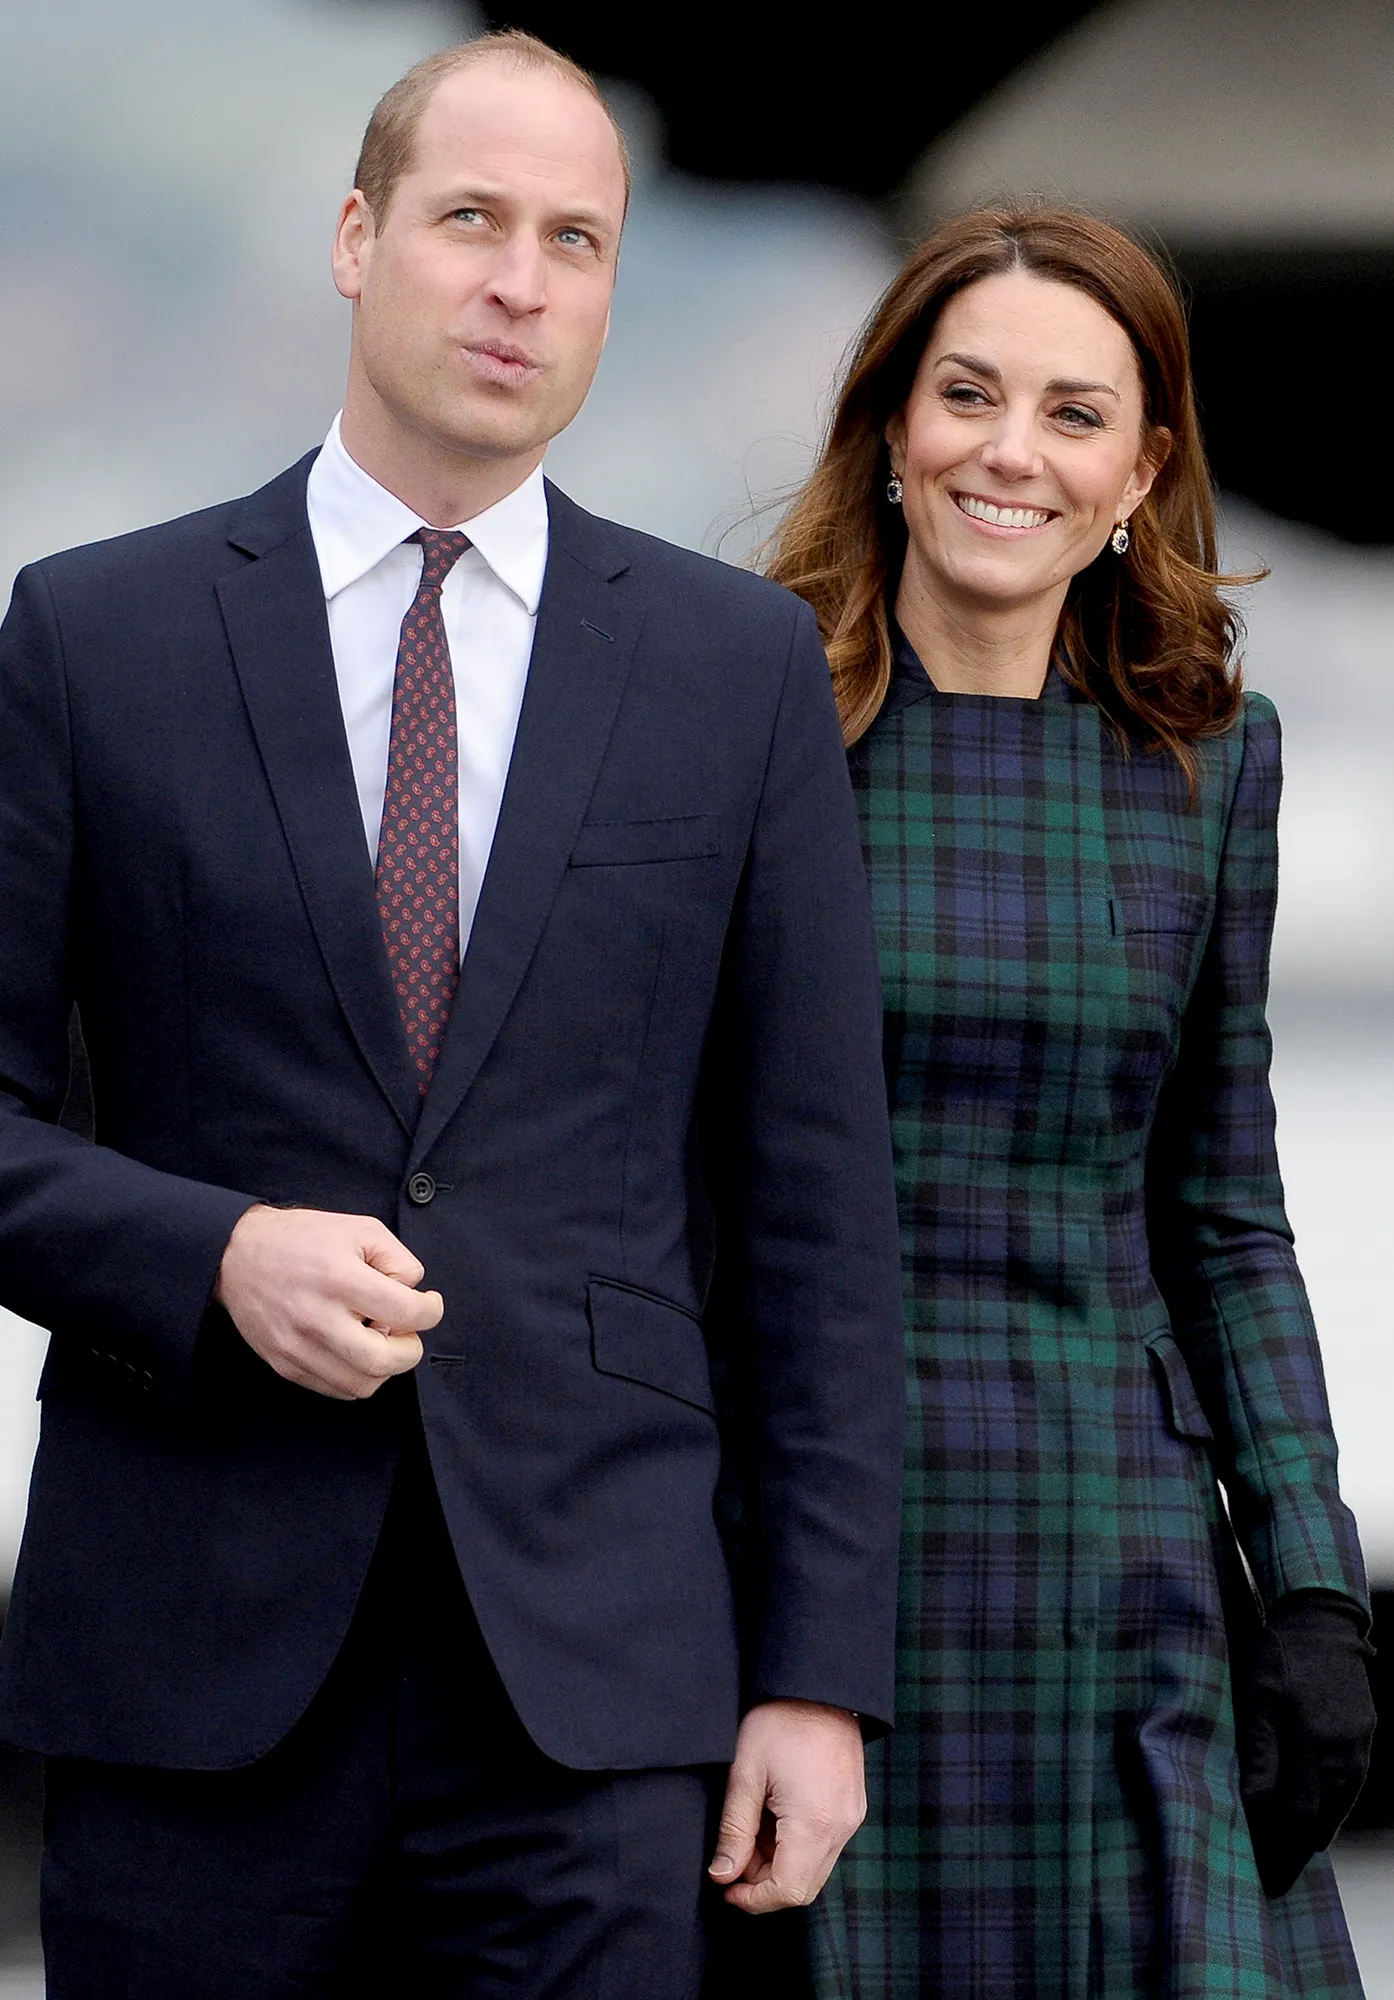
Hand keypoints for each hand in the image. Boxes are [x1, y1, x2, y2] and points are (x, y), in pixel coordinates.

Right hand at [215, 1204, 442, 1400]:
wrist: (236, 1255)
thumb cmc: (301, 1239)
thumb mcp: (360, 1228)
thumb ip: (398, 1259)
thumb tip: (413, 1294)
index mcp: (339, 1278)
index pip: (406, 1312)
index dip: (431, 1311)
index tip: (428, 1304)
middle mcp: (317, 1318)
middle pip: (385, 1361)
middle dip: (410, 1350)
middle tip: (406, 1330)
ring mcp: (298, 1347)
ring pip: (362, 1385)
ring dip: (383, 1367)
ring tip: (376, 1338)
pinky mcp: (285, 1365)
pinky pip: (336, 1390)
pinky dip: (356, 1376)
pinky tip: (354, 1348)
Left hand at [708, 1699, 864, 1912]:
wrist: (819, 1684)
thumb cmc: (780, 1720)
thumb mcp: (745, 1773)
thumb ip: (734, 1829)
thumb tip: (721, 1875)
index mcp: (815, 1823)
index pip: (788, 1891)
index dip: (753, 1899)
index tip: (725, 1885)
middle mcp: (841, 1828)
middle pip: (803, 1887)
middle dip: (763, 1882)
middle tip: (735, 1853)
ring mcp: (851, 1818)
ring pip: (814, 1868)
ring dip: (779, 1863)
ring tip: (753, 1825)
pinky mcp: (852, 1807)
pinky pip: (825, 1846)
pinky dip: (796, 1846)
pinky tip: (774, 1815)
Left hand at [1239, 1590, 1375, 1896]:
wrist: (1325, 1624)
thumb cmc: (1281, 1654)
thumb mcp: (1259, 1693)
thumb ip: (1259, 1749)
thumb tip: (1252, 1801)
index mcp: (1315, 1742)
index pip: (1298, 1811)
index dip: (1282, 1845)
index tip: (1265, 1869)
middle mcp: (1343, 1753)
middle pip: (1322, 1817)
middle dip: (1299, 1848)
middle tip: (1277, 1874)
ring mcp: (1358, 1748)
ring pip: (1340, 1806)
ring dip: (1318, 1831)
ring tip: (1296, 1852)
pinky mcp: (1365, 1739)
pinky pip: (1350, 1787)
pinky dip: (1334, 1808)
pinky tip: (1319, 1816)